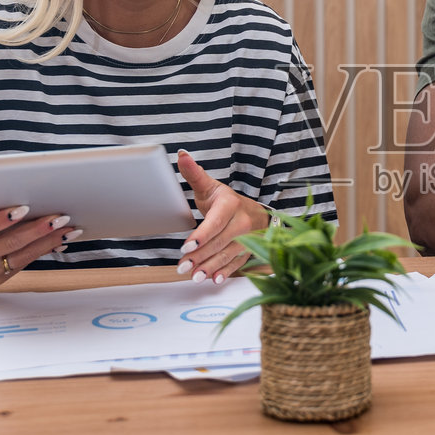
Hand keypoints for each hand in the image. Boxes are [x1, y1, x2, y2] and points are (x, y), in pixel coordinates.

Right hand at [0, 205, 79, 284]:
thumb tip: (22, 195)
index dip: (5, 219)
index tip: (25, 207)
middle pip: (11, 244)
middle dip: (39, 230)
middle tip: (61, 218)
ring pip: (23, 256)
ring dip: (49, 241)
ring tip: (70, 229)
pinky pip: (24, 263)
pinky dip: (42, 250)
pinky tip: (59, 240)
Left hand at [176, 151, 270, 282]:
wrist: (254, 212)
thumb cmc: (226, 201)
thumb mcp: (210, 186)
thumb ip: (194, 173)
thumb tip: (181, 155)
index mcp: (231, 205)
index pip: (215, 223)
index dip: (201, 236)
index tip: (186, 247)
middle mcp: (242, 222)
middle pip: (219, 242)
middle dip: (200, 256)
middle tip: (182, 267)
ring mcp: (248, 238)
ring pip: (227, 255)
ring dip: (210, 267)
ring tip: (194, 277)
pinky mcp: (249, 251)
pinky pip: (237, 264)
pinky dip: (225, 272)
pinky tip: (214, 280)